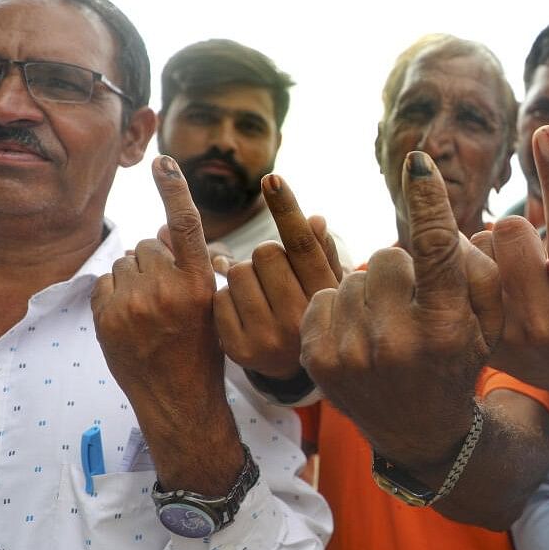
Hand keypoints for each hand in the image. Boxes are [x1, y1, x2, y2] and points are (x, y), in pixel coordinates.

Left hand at [92, 156, 242, 493]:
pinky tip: (133, 317)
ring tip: (151, 309)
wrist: (178, 398)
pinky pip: (107, 281)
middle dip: (156, 260)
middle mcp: (167, 290)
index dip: (174, 190)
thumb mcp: (213, 305)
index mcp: (201, 285)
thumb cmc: (203, 350)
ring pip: (127, 262)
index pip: (186, 226)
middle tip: (168, 293)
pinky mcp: (108, 317)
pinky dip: (117, 292)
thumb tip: (168, 228)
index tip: (163, 161)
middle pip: (150, 245)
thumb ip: (194, 265)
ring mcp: (134, 305)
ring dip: (136, 276)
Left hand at [214, 174, 342, 379]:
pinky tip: (244, 311)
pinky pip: (220, 298)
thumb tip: (315, 219)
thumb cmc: (313, 313)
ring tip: (260, 294)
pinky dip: (227, 298)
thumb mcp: (328, 283)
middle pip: (265, 253)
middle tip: (274, 275)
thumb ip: (321, 250)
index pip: (303, 245)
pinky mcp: (239, 349)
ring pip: (238, 272)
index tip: (272, 178)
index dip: (287, 209)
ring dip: (244, 275)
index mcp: (325, 296)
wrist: (296, 371)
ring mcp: (268, 336)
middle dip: (265, 256)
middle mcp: (300, 317)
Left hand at [299, 150, 501, 472]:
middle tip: (411, 302)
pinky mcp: (317, 357)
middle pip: (386, 257)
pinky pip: (323, 295)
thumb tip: (437, 217)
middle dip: (401, 270)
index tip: (419, 163)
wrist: (420, 431)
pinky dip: (341, 308)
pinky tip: (359, 335)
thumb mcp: (488, 320)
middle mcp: (398, 343)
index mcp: (446, 329)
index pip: (437, 251)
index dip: (428, 201)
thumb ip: (477, 266)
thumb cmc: (458, 359)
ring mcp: (352, 353)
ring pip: (352, 276)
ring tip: (386, 325)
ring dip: (370, 291)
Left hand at [478, 125, 548, 393]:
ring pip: (478, 244)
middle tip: (528, 257)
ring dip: (490, 249)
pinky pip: (450, 267)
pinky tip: (478, 293)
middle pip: (511, 228)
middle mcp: (540, 322)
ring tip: (508, 281)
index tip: (546, 131)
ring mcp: (496, 330)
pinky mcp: (461, 331)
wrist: (545, 369)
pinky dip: (463, 266)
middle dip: (518, 229)